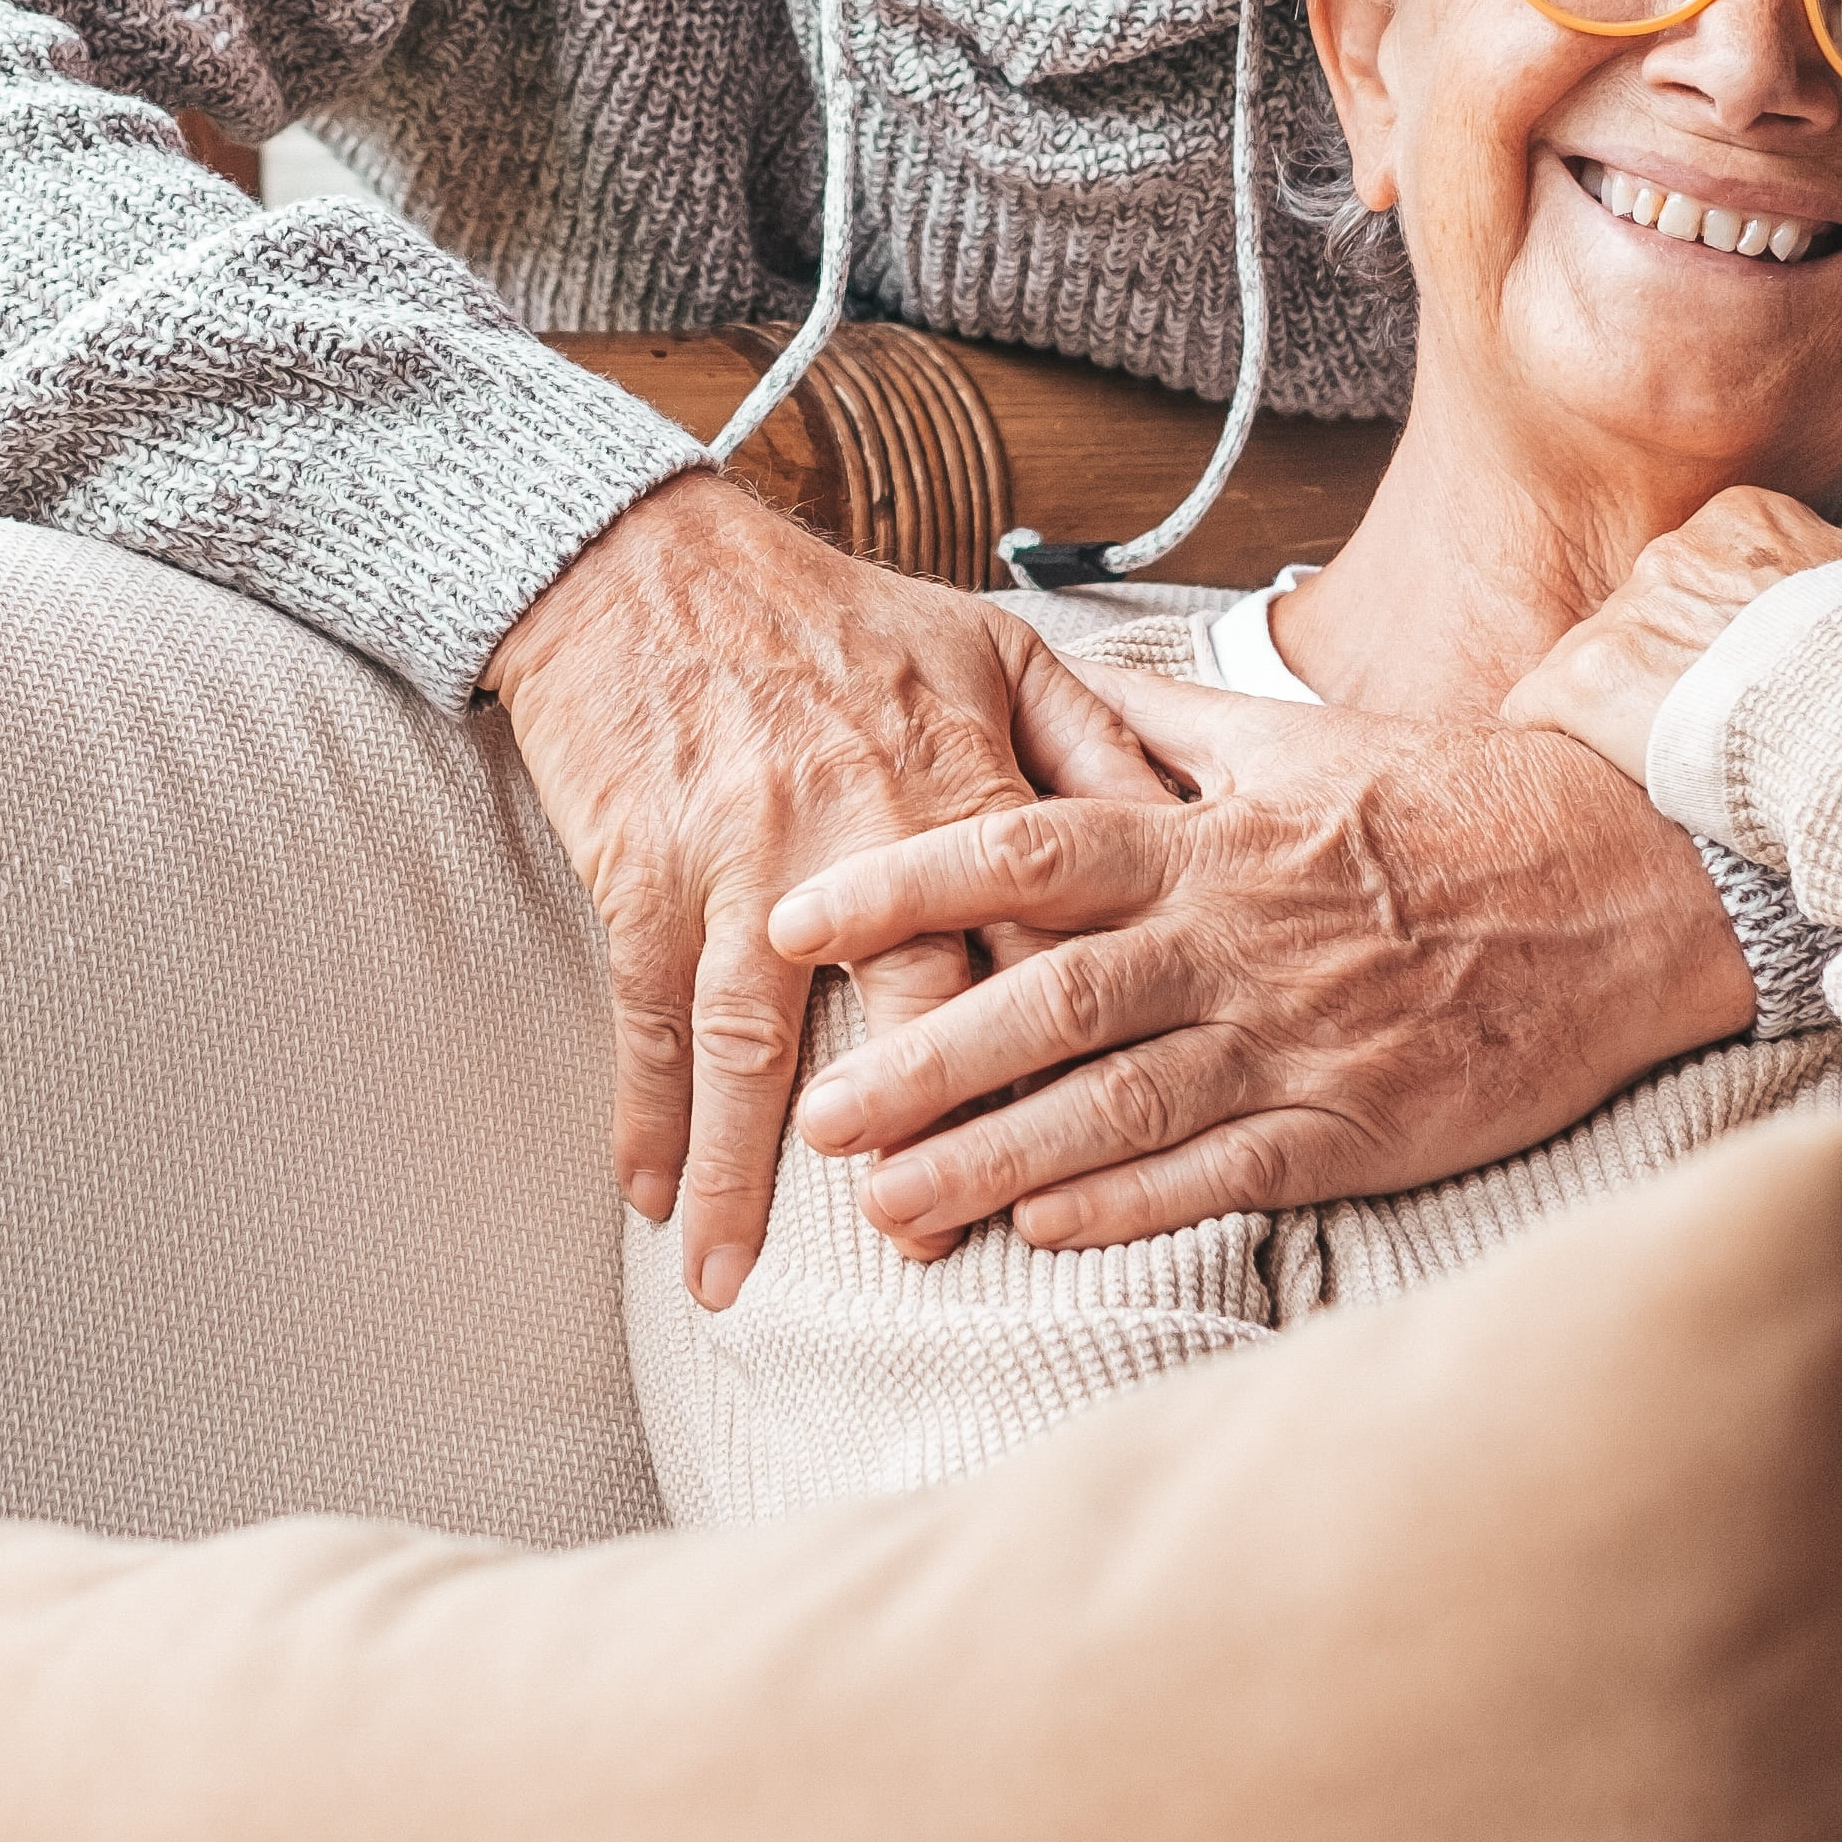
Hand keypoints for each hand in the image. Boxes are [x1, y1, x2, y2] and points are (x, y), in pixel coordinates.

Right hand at [481, 475, 1167, 1312]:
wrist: (650, 562)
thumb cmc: (833, 613)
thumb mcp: (993, 651)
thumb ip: (1100, 749)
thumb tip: (1197, 831)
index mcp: (963, 790)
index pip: (1035, 948)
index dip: (1062, 1057)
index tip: (1086, 1154)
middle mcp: (861, 840)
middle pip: (904, 1018)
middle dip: (919, 1140)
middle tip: (927, 1244)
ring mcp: (743, 864)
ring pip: (753, 1047)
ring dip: (743, 1173)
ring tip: (733, 1279)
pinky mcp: (648, 871)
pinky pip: (648, 1013)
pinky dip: (644, 1110)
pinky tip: (646, 1196)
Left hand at [765, 671, 1748, 1251]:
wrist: (1627, 886)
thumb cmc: (1451, 806)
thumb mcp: (1302, 737)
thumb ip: (1167, 719)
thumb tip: (1063, 668)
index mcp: (1209, 838)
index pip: (1023, 847)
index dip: (902, 883)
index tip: (797, 918)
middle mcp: (1235, 940)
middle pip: (1045, 1002)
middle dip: (918, 1063)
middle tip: (812, 1116)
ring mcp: (1294, 1042)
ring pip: (1114, 1109)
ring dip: (991, 1161)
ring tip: (886, 1208)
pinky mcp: (1356, 1129)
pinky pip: (1218, 1176)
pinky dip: (1124, 1208)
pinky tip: (1038, 1233)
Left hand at [1500, 485, 1841, 792]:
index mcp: (1744, 522)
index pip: (1697, 571)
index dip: (1719, 635)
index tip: (1747, 677)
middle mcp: (1673, 554)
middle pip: (1644, 614)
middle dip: (1670, 667)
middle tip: (1712, 726)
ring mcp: (1626, 616)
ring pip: (1595, 662)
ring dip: (1623, 708)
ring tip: (1671, 760)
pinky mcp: (1587, 681)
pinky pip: (1535, 706)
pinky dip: (1557, 739)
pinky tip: (1590, 774)